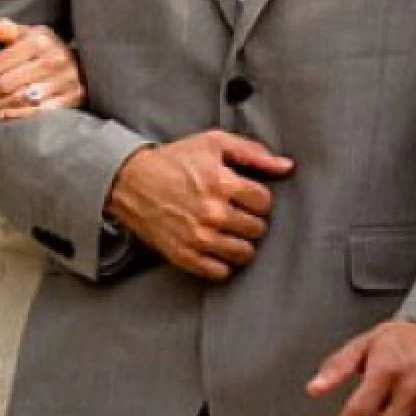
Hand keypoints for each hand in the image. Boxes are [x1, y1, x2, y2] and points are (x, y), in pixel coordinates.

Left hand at [0, 19, 85, 119]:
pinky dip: (17, 116)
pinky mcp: (72, 99)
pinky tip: (2, 117)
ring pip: (19, 99)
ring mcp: (64, 81)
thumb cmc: (48, 51)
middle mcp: (53, 60)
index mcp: (39, 41)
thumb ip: (7, 31)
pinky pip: (38, 112)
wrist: (86, 65)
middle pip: (6, 83)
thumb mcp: (31, 35)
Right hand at [105, 131, 293, 280]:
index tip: (244, 196)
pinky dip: (220, 262)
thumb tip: (286, 166)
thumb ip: (253, 152)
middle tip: (234, 212)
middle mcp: (212, 212)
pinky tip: (213, 246)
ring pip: (244, 253)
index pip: (265, 202)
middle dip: (249, 219)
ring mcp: (199, 237)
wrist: (130, 181)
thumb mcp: (213, 143)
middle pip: (257, 229)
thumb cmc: (173, 161)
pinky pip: (220, 272)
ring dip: (239, 242)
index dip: (257, 198)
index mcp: (222, 183)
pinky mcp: (184, 256)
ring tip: (226, 230)